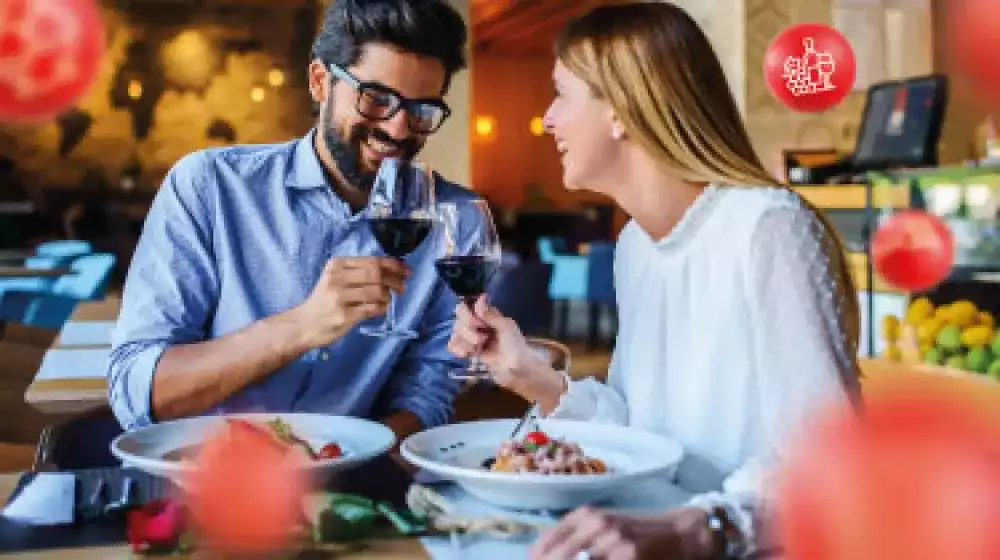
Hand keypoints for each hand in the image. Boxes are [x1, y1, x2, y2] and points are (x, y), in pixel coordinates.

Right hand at [295, 257, 406, 346]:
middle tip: (402, 286)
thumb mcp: (335, 279)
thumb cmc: (323, 301)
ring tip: (389, 299)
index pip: (372, 261)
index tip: (406, 270)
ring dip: (389, 296)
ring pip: (376, 292)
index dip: (393, 265)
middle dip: (395, 280)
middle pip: (376, 275)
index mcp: (337, 265)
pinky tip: (382, 308)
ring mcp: (340, 297)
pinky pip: (373, 309)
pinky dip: (382, 308)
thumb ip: (358, 273)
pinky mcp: (344, 316)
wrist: (303, 324)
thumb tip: (392, 270)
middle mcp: (337, 278)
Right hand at [446, 296, 564, 400]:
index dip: (467, 315)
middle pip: (459, 320)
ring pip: (456, 333)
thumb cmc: (516, 347)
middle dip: (467, 331)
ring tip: (477, 349)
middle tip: (481, 340)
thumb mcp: (506, 327)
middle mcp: (479, 324)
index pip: (467, 307)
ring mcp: (473, 338)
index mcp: (489, 315)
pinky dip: (458, 349)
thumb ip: (491, 314)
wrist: (517, 371)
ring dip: (464, 341)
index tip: (477, 323)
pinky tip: (466, 355)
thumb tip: (480, 297)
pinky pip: (454, 346)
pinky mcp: (470, 351)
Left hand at [531, 507, 716, 559]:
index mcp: (584, 516)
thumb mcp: (602, 524)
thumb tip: (537, 556)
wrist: (679, 532)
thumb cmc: (636, 531)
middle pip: (558, 558)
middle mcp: (596, 525)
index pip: (544, 546)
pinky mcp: (629, 557)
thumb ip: (572, 536)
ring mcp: (614, 542)